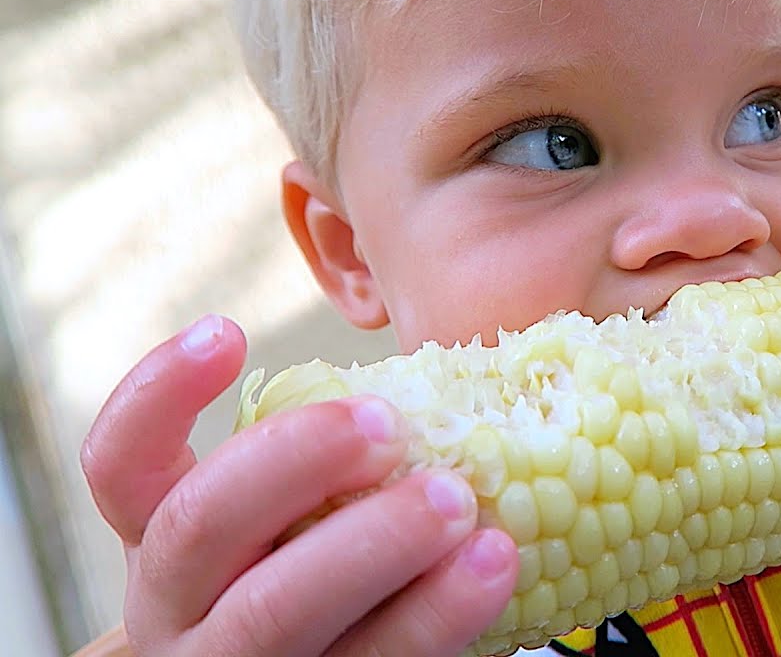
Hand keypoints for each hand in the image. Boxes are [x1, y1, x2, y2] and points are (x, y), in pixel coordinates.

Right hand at [81, 315, 517, 655]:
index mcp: (166, 537)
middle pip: (199, 527)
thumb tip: (447, 376)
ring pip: (273, 613)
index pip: (120, 465)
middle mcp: (178, 605)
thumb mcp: (297, 516)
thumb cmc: (329, 570)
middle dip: (293, 462)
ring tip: (460, 500)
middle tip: (389, 423)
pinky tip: (493, 565)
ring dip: (373, 545)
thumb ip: (335, 459)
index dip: (159, 395)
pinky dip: (434, 616)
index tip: (228, 331)